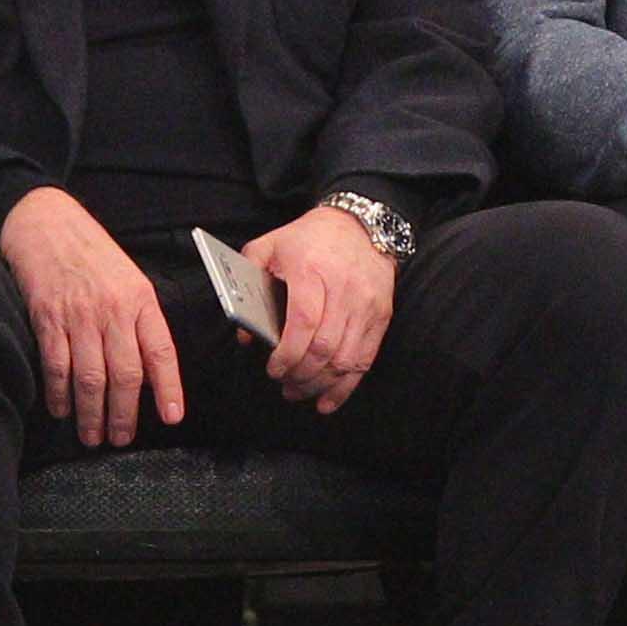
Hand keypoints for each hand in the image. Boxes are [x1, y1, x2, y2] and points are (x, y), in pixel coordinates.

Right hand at [0, 186, 182, 446]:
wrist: (45, 221)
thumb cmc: (90, 252)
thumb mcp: (128, 277)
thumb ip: (138, 318)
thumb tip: (147, 367)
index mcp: (140, 299)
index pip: (160, 351)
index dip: (167, 388)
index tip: (171, 417)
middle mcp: (112, 309)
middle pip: (124, 374)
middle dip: (123, 415)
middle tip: (120, 439)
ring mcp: (78, 314)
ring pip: (90, 377)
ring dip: (91, 414)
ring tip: (92, 436)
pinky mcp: (47, 317)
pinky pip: (56, 365)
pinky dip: (59, 394)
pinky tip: (61, 409)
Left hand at [241, 205, 396, 413]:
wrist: (360, 225)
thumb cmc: (309, 239)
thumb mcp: (269, 247)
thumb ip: (248, 284)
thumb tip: (246, 334)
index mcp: (311, 270)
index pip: (304, 322)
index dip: (288, 354)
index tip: (273, 369)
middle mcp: (343, 290)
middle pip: (324, 348)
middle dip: (300, 375)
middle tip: (284, 384)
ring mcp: (366, 305)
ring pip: (345, 360)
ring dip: (320, 384)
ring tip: (299, 392)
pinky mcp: (380, 316)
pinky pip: (364, 360)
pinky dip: (345, 386)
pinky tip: (327, 400)